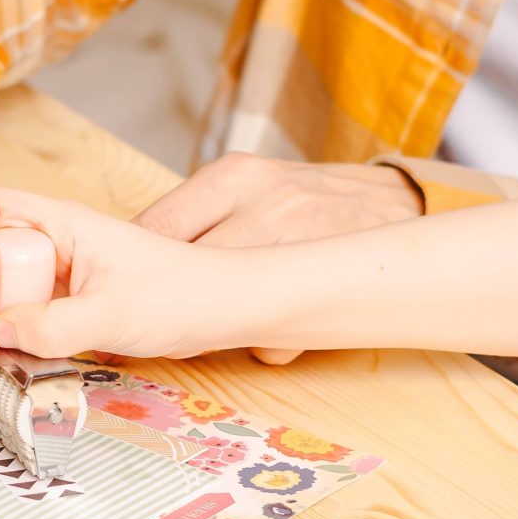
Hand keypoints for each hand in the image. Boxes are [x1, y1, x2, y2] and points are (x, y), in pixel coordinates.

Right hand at [0, 186, 244, 361]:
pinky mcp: (69, 301)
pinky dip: (16, 334)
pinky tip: (26, 356)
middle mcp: (57, 242)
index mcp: (64, 224)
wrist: (220, 309)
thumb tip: (0, 332)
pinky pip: (25, 312)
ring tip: (2, 353)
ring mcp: (61, 273)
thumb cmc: (181, 295)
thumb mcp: (111, 315)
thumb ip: (51, 327)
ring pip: (2, 289)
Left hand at [134, 154, 421, 363]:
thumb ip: (195, 216)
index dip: (135, 265)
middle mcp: (263, 208)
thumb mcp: (246, 185)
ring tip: (207, 325)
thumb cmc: (302, 198)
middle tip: (158, 315)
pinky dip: (261, 340)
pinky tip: (266, 327)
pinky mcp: (320, 294)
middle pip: (184, 272)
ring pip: (221, 310)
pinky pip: (269, 336)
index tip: (124, 285)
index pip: (156, 225)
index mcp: (233, 178)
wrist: (393, 204)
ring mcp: (295, 249)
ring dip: (206, 328)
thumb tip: (132, 259)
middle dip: (165, 302)